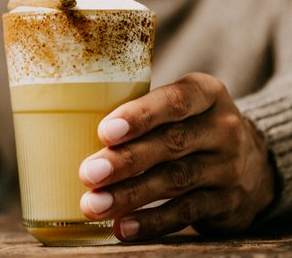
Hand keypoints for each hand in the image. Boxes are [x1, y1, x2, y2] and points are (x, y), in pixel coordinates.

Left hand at [78, 72, 275, 240]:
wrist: (251, 165)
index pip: (175, 100)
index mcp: (206, 94)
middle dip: (125, 160)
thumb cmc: (190, 128)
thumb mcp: (179, 108)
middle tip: (89, 173)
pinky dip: (152, 222)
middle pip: (171, 143)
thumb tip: (69, 127)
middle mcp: (222, 128)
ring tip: (94, 204)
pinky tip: (123, 227)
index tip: (105, 132)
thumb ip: (140, 112)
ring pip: (175, 180)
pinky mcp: (226, 202)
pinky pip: (186, 213)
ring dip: (130, 195)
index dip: (140, 116)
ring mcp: (227, 167)